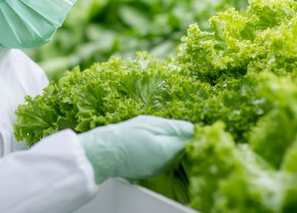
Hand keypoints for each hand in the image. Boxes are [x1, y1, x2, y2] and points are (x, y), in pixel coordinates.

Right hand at [78, 115, 193, 183]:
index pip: (190, 141)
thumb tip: (193, 130)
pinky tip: (147, 144)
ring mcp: (158, 171)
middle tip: (164, 128)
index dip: (188, 131)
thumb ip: (174, 127)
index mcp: (167, 151)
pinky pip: (163, 160)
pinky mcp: (151, 172)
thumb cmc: (124, 135)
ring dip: (169, 145)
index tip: (180, 126)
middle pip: (183, 149)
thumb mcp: (150, 123)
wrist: (104, 152)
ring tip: (152, 135)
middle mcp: (165, 165)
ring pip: (173, 155)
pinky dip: (159, 152)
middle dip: (179, 138)